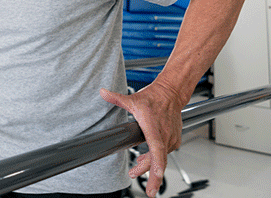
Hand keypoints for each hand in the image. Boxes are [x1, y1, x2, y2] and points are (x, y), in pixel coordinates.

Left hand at [100, 82, 184, 197]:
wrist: (171, 94)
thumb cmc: (154, 98)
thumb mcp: (133, 99)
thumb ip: (116, 98)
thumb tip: (102, 93)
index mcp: (154, 129)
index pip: (157, 149)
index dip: (157, 164)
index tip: (156, 175)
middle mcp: (165, 136)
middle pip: (158, 160)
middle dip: (152, 177)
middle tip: (141, 183)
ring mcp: (171, 139)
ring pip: (161, 158)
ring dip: (150, 165)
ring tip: (136, 169)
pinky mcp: (174, 140)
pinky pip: (164, 153)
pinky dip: (156, 158)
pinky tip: (146, 158)